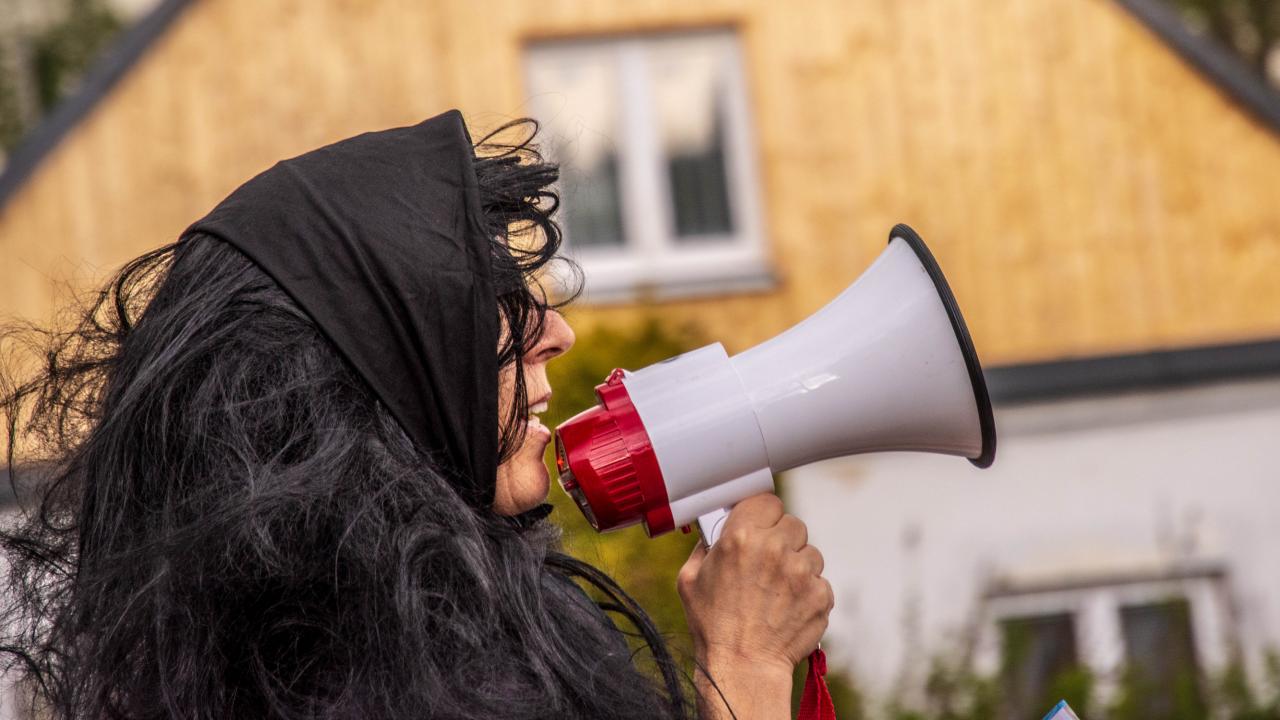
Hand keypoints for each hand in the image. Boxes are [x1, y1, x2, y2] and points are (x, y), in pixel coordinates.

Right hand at [677, 493, 832, 675]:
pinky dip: (808, 593)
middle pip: (793, 524)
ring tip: (777, 591)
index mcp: (740, 536)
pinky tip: (788, 608)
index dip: (764, 514)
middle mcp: (774, 548)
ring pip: (810, 553)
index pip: (768, 501)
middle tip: (768, 562)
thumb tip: (715, 532)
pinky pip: (820, 582)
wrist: (742, 667)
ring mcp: (801, 572)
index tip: (761, 525)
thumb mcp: (690, 579)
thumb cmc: (712, 626)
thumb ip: (705, 547)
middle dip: (782, 540)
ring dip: (797, 566)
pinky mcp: (820, 594)